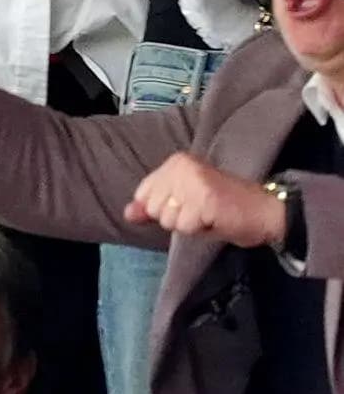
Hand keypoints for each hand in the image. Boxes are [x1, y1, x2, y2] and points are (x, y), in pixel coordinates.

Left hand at [125, 151, 284, 246]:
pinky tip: (217, 220)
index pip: (143, 194)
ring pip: (168, 219)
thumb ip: (153, 207)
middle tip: (202, 212)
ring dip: (189, 225)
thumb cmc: (225, 209)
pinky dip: (200, 230)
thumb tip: (127, 213)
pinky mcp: (205, 198)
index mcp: (175, 163)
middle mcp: (182, 167)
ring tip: (210, 215)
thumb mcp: (184, 205)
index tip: (190, 204)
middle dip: (176, 218)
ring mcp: (193, 181)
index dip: (163, 208)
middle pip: (153, 208)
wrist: (266, 211)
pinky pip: (185, 226)